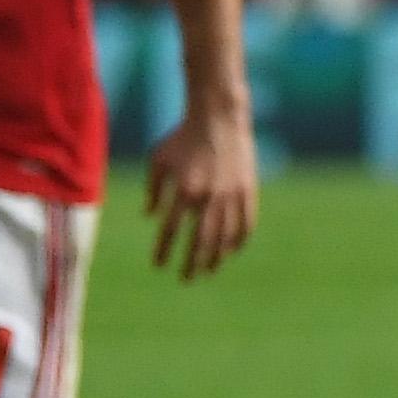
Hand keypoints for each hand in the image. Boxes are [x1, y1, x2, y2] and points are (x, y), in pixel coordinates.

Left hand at [144, 105, 258, 280]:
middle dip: (192, 263)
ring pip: (225, 236)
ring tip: (209, 270)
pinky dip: (239, 240)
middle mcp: (208, 197)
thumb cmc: (182, 138)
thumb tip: (149, 216)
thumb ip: (153, 190)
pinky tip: (232, 251)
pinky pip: (246, 223)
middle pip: (200, 241)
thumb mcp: (158, 161)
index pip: (171, 231)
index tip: (159, 266)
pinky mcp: (247, 190)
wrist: (218, 118)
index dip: (165, 251)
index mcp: (183, 190)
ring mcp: (231, 195)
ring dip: (216, 257)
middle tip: (186, 279)